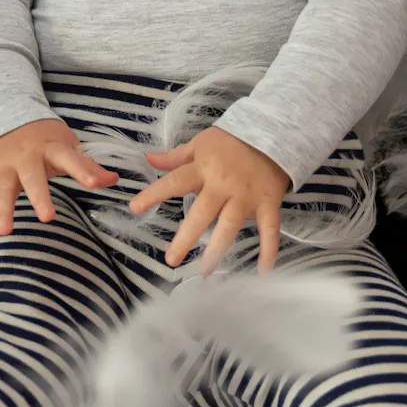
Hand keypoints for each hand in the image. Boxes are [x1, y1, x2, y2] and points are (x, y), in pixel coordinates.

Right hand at [0, 118, 119, 238]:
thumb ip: (87, 164)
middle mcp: (25, 158)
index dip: (83, 169)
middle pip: (32, 176)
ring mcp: (3, 168)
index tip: (96, 182)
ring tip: (4, 232)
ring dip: (1, 210)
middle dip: (39, 196)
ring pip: (1, 189)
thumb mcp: (66, 145)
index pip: (69, 157)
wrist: (4, 119)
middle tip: (48, 217)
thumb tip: (114, 180)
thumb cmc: (43, 140)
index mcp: (50, 148)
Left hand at [129, 126, 290, 274]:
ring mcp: (246, 196)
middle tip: (171, 260)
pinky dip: (268, 250)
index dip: (154, 194)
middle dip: (186, 237)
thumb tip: (149, 159)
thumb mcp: (201, 144)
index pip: (174, 182)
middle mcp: (223, 185)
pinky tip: (263, 271)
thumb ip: (176, 157)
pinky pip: (269, 229)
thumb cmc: (231, 142)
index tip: (135, 208)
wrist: (272, 134)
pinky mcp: (267, 203)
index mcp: (203, 169)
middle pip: (202, 213)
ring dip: (218, 249)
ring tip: (205, 270)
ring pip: (230, 225)